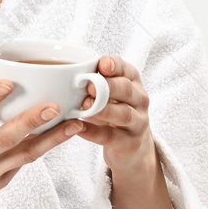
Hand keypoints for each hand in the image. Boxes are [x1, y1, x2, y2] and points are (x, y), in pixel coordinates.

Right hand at [0, 82, 85, 208]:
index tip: (8, 81)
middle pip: (4, 138)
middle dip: (31, 121)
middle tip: (54, 106)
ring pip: (24, 154)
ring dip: (52, 139)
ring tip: (74, 124)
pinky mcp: (0, 185)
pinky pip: (23, 163)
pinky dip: (42, 148)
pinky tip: (60, 136)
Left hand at [77, 55, 155, 176]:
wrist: (130, 144)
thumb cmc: (112, 111)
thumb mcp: (106, 94)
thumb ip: (94, 83)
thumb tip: (67, 77)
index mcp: (132, 82)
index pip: (126, 69)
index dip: (115, 65)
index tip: (101, 64)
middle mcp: (139, 100)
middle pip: (127, 90)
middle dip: (108, 86)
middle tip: (89, 86)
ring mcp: (138, 122)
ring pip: (124, 113)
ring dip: (103, 109)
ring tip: (85, 106)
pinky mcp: (131, 143)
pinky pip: (112, 136)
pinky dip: (95, 133)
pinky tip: (80, 128)